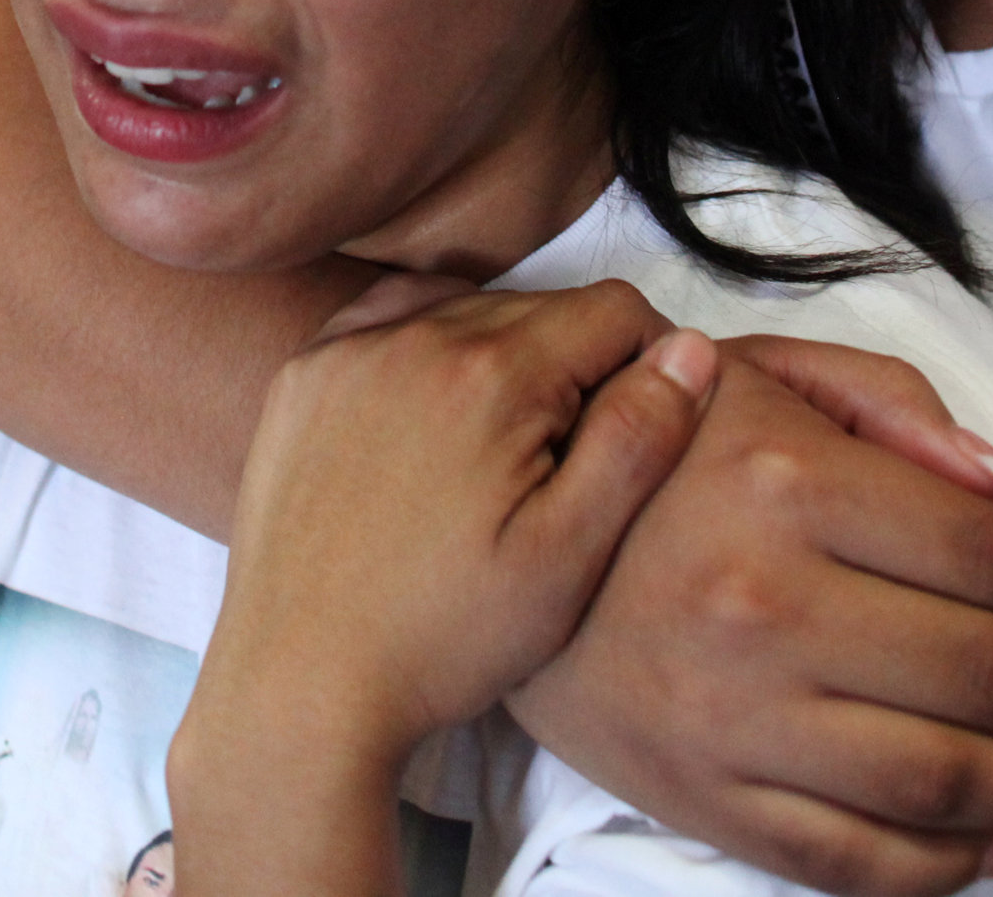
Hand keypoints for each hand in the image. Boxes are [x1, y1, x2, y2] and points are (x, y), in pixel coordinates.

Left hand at [174, 281, 715, 895]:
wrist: (300, 685)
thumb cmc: (444, 638)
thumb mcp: (567, 559)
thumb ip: (637, 440)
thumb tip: (691, 347)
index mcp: (492, 374)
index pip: (614, 309)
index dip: (647, 364)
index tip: (632, 435)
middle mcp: (414, 335)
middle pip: (541, 307)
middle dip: (574, 366)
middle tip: (562, 466)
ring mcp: (348, 351)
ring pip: (467, 309)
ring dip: (501, 357)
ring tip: (498, 453)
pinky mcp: (302, 376)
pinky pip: (386, 320)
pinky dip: (424, 348)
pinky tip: (432, 415)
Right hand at [510, 342, 992, 896]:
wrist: (497, 537)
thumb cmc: (653, 449)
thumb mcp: (762, 373)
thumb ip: (892, 402)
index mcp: (787, 483)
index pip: (989, 554)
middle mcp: (765, 604)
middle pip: (988, 673)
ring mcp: (733, 715)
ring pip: (941, 779)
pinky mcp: (702, 794)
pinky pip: (853, 860)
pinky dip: (945, 867)